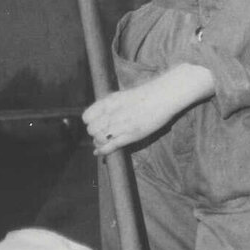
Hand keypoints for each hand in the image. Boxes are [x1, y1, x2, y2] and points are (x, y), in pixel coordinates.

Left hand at [83, 65, 214, 154]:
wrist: (162, 96)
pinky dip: (103, 151)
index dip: (89, 122)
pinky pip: (111, 146)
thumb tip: (98, 114)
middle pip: (92, 130)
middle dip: (94, 133)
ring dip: (100, 141)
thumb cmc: (144, 96)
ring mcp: (121, 125)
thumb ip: (107, 105)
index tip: (94, 123)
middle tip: (102, 133)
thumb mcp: (121, 96)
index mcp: (109, 102)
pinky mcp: (130, 135)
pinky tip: (99, 152)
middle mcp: (112, 114)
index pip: (87, 117)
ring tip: (105, 140)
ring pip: (99, 139)